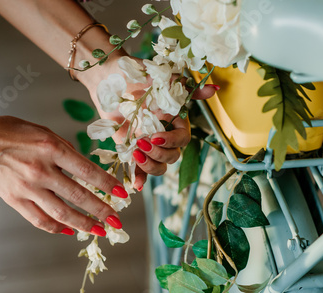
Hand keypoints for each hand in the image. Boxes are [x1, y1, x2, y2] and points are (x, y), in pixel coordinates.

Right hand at [0, 115, 127, 235]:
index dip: (107, 185)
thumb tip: (85, 170)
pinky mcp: (13, 200)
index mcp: (50, 148)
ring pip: (61, 214)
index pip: (87, 171)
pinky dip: (56, 228)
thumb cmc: (9, 131)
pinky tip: (69, 231)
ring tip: (99, 230)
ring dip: (83, 224)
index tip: (121, 194)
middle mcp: (40, 170)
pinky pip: (39, 220)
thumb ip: (65, 150)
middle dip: (101, 210)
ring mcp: (26, 188)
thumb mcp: (43, 131)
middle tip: (116, 220)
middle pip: (78, 196)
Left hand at [84, 56, 217, 189]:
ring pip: (160, 167)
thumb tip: (215, 89)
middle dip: (159, 154)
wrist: (107, 79)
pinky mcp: (132, 150)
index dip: (171, 141)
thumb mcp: (160, 79)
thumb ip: (186, 88)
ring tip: (136, 155)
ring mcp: (148, 145)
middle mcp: (163, 135)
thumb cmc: (135, 76)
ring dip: (150, 167)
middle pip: (172, 156)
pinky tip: (135, 185)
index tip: (155, 136)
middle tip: (142, 143)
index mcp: (174, 120)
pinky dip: (139, 179)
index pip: (182, 139)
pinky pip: (139, 170)